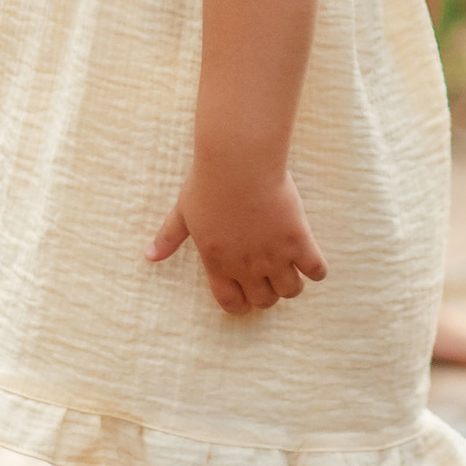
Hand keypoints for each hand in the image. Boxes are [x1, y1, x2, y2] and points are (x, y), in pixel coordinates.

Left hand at [149, 165, 327, 317]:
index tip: (248, 294)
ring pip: (291, 290)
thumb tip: (148, 256)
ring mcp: (274, 255)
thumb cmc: (208, 182)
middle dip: (268, 293)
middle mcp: (246, 265)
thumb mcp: (183, 212)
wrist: (239, 161)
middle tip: (271, 276)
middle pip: (264, 301)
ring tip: (291, 267)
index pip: (231, 303)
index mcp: (218, 262)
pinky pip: (316, 270)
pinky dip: (316, 269)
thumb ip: (168, 238)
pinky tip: (309, 256)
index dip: (241, 303)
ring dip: (292, 283)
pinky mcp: (298, 240)